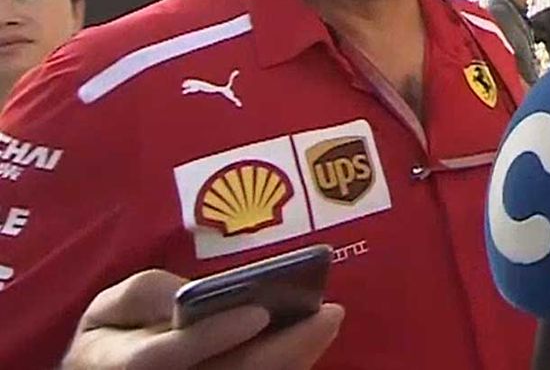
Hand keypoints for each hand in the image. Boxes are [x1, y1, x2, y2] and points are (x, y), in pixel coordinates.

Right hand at [62, 269, 343, 369]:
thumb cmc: (117, 333)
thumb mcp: (114, 307)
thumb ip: (148, 294)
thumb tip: (191, 295)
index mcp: (122, 363)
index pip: (168, 355)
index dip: (212, 335)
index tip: (259, 313)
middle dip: (281, 350)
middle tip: (327, 315)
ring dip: (295, 358)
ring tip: (327, 321)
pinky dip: (289, 364)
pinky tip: (313, 339)